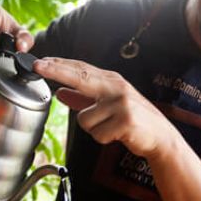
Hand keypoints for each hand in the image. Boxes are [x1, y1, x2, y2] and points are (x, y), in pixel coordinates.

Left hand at [32, 57, 179, 159]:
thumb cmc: (133, 119)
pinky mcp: (125, 120)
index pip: (82, 70)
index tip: (40, 62)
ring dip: (94, 129)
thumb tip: (60, 92)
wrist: (160, 136)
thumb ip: (83, 98)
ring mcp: (122, 103)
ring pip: (84, 119)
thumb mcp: (109, 105)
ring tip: (111, 128)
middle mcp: (117, 88)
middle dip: (57, 71)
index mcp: (112, 81)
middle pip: (80, 77)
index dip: (60, 65)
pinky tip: (117, 135)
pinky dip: (103, 138)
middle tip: (39, 66)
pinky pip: (97, 133)